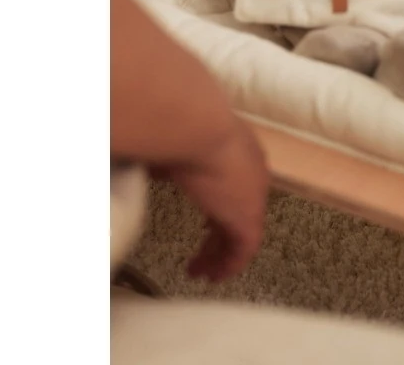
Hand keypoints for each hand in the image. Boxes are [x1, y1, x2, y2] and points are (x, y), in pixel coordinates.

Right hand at [152, 114, 268, 281]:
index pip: (235, 187)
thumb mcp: (174, 146)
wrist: (198, 127)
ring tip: (200, 272)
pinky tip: (213, 277)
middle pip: (241, 211)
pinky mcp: (248, 216)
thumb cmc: (181, 128)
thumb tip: (149, 169)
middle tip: (202, 254)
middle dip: (219, 235)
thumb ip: (168, 162)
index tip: (206, 225)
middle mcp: (253, 172)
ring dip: (221, 255)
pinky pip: (244, 249)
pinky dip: (230, 265)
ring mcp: (254, 195)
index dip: (221, 208)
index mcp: (239, 152)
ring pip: (243, 233)